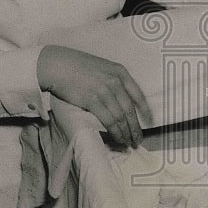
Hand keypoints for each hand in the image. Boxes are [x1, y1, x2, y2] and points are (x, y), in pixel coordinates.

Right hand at [37, 44, 152, 147]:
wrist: (58, 64)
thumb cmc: (77, 66)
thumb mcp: (102, 67)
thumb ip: (113, 80)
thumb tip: (121, 100)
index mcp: (120, 71)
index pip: (138, 94)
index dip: (145, 110)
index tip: (150, 121)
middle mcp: (115, 81)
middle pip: (130, 109)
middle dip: (136, 127)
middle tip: (138, 139)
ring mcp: (104, 91)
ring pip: (121, 117)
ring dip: (126, 132)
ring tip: (129, 142)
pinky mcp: (92, 100)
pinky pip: (109, 120)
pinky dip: (115, 132)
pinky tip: (118, 138)